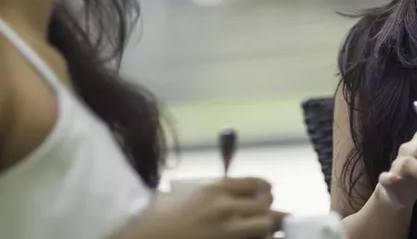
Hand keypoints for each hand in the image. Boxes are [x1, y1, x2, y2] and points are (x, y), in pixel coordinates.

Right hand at [130, 177, 282, 238]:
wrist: (148, 236)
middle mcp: (225, 207)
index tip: (266, 193)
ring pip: (265, 225)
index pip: (257, 184)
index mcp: (216, 188)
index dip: (265, 189)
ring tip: (260, 228)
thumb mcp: (193, 194)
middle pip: (265, 204)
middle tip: (264, 212)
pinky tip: (253, 238)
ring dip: (266, 226)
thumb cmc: (165, 216)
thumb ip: (219, 192)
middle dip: (267, 208)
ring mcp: (226, 231)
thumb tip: (245, 194)